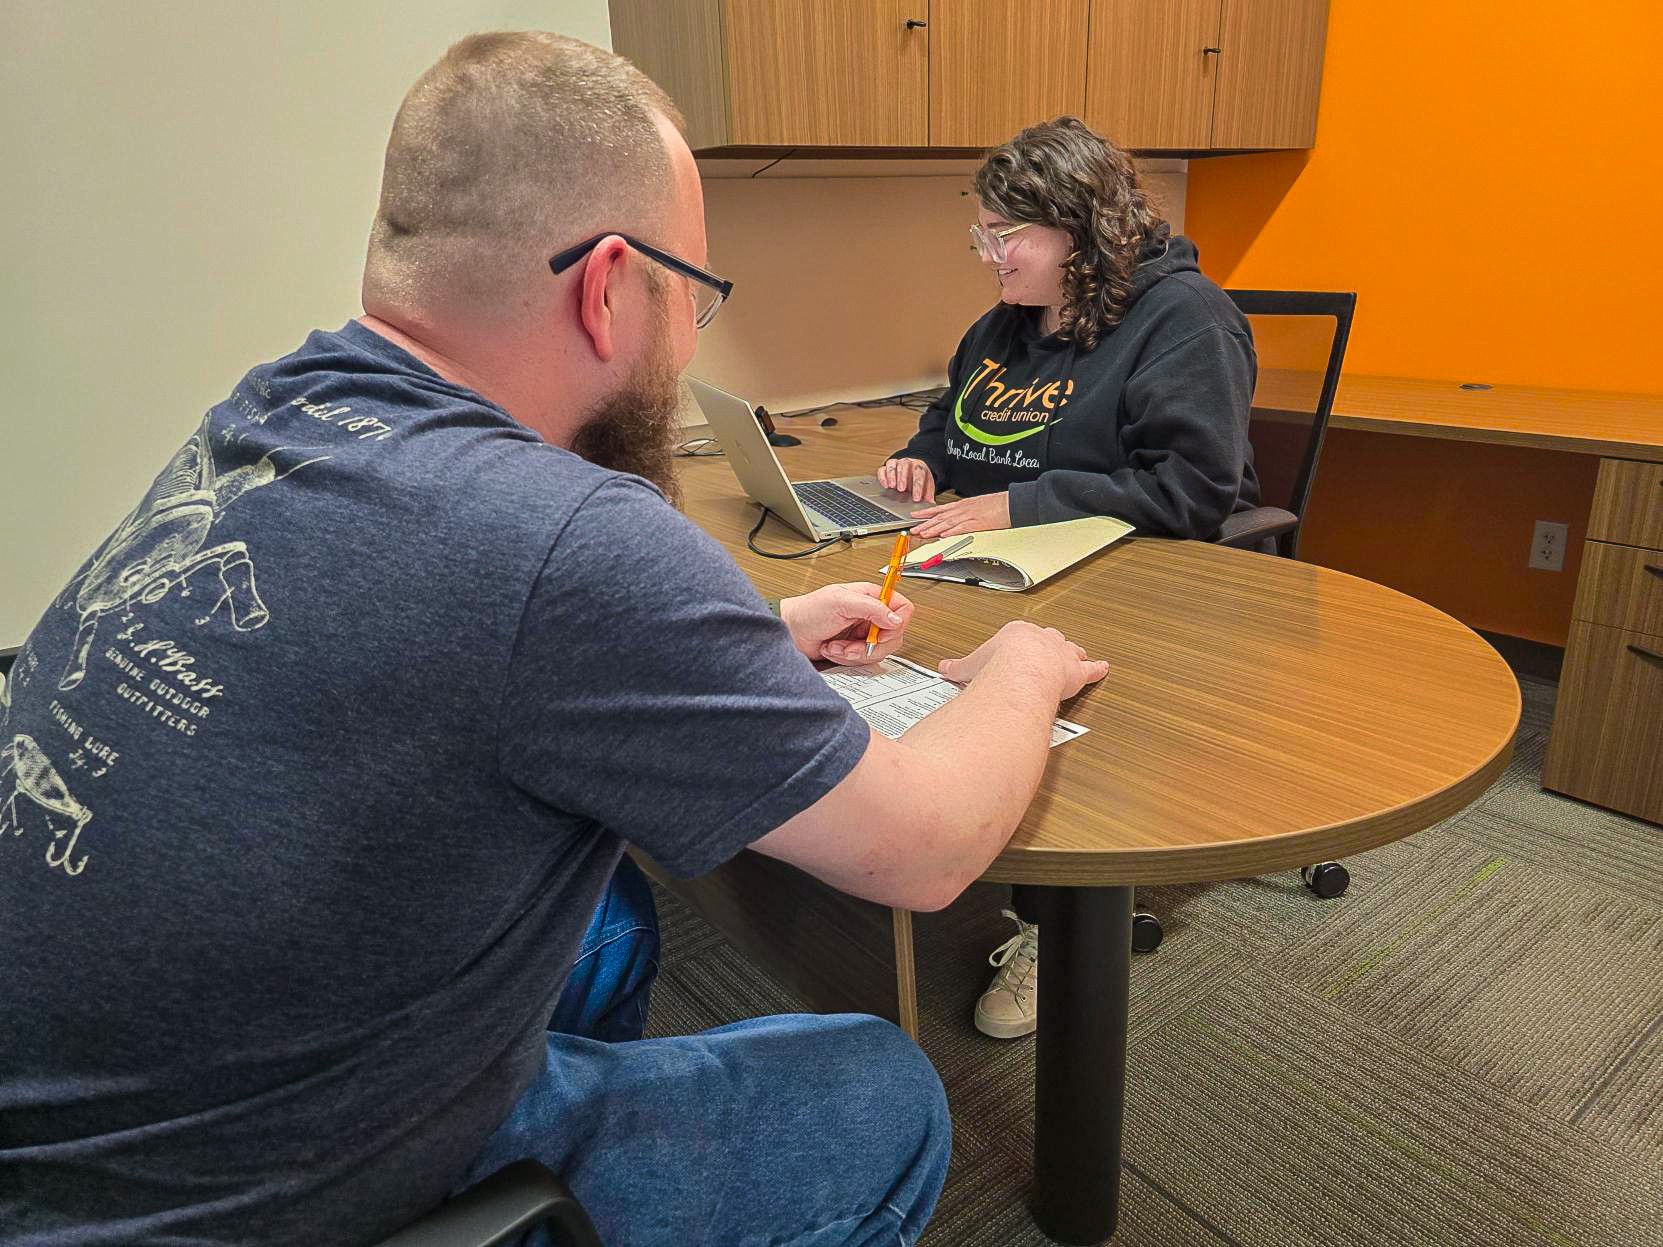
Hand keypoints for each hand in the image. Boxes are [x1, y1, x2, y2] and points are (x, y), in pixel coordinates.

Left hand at [779, 582, 916, 665]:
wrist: (791, 632)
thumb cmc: (808, 611)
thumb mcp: (840, 602)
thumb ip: (871, 607)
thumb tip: (895, 618)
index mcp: (871, 597)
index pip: (902, 608)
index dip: (897, 623)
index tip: (880, 632)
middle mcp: (870, 615)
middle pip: (893, 636)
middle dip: (870, 645)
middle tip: (852, 644)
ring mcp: (863, 633)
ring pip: (879, 651)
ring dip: (854, 653)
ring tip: (837, 645)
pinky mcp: (855, 648)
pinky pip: (864, 660)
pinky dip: (847, 658)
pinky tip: (834, 649)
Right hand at [878, 457, 936, 503]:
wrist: (912, 470)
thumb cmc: (919, 479)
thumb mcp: (926, 486)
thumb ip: (928, 494)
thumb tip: (931, 504)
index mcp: (919, 467)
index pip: (919, 473)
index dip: (917, 486)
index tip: (916, 498)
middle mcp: (907, 463)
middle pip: (904, 466)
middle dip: (903, 478)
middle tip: (901, 489)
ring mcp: (896, 464)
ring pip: (892, 465)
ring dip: (892, 476)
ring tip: (892, 486)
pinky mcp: (886, 467)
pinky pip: (882, 469)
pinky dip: (882, 476)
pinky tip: (885, 485)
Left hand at [907, 491, 1011, 540]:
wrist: (1011, 503)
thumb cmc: (998, 504)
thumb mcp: (978, 505)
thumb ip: (967, 511)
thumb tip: (958, 518)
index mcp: (963, 504)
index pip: (940, 509)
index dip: (926, 513)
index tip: (915, 516)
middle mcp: (963, 509)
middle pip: (940, 517)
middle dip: (925, 524)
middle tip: (914, 529)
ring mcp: (970, 516)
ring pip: (947, 523)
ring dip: (933, 529)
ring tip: (923, 534)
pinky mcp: (977, 523)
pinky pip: (961, 528)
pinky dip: (951, 532)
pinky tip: (942, 536)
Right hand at [938, 620, 1108, 700]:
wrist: (1022, 671)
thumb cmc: (1000, 665)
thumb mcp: (972, 665)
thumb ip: (959, 667)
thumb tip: (944, 668)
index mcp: (1019, 633)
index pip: (1022, 636)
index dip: (1023, 644)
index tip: (1020, 649)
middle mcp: (1043, 640)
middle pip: (1050, 638)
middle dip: (1050, 644)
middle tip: (1050, 650)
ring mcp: (1062, 654)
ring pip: (1071, 650)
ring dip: (1073, 653)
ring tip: (1076, 655)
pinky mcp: (1076, 672)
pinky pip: (1090, 669)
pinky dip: (1097, 669)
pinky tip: (1103, 668)